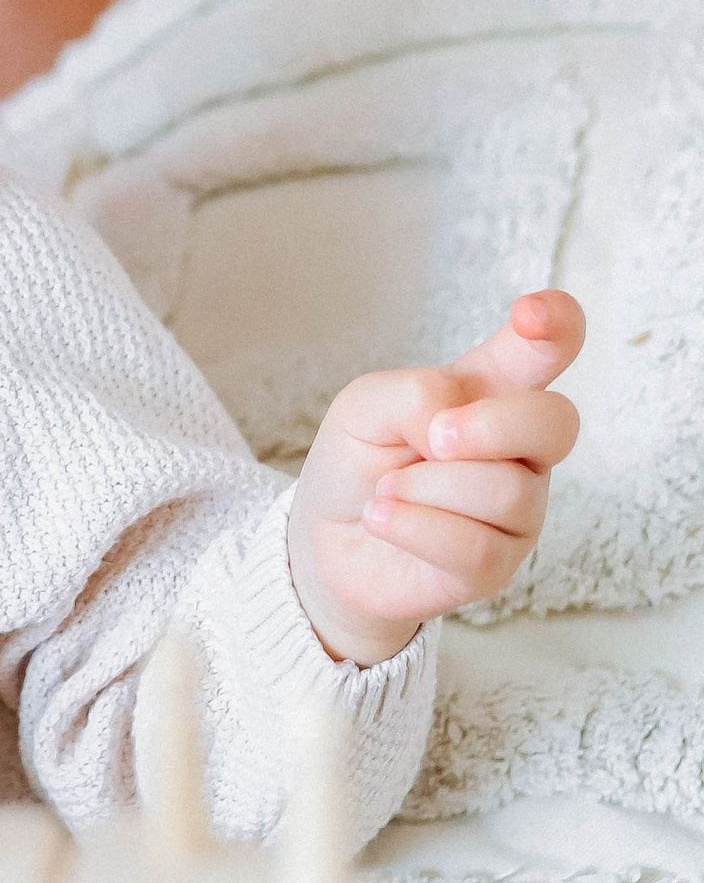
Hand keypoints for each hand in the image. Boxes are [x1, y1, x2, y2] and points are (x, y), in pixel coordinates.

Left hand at [288, 289, 582, 664]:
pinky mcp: (496, 566)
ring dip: (425, 487)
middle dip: (493, 426)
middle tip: (434, 438)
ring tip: (387, 489)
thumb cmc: (359, 461)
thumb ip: (415, 393)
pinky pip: (476, 545)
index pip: (548, 349)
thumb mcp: (365, 405)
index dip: (556, 325)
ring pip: (506, 490)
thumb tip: (455, 421)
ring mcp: (517, 511)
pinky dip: (414, 526)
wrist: (326, 540)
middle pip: (556, 422)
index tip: (532, 315)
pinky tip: (383, 518)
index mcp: (493, 391)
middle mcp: (520, 448)